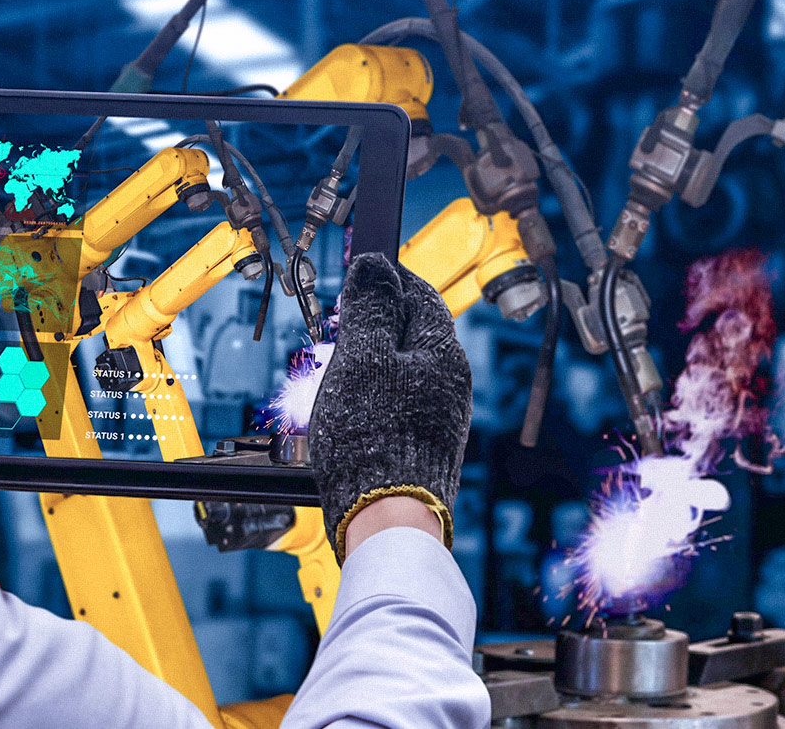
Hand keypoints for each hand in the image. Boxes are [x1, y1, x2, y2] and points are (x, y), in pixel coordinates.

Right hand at [309, 253, 470, 560]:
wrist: (385, 518)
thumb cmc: (373, 438)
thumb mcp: (362, 357)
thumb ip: (369, 309)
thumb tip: (374, 267)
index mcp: (442, 353)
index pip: (419, 295)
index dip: (385, 282)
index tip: (357, 279)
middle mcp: (450, 383)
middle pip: (409, 334)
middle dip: (372, 326)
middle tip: (336, 327)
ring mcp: (439, 416)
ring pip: (400, 372)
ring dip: (366, 365)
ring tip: (334, 375)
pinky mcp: (423, 445)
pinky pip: (397, 405)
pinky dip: (370, 398)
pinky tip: (347, 412)